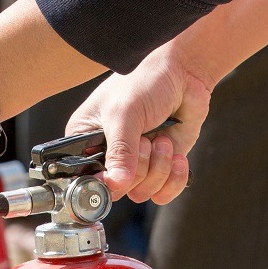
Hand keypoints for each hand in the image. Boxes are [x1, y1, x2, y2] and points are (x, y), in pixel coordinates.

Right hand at [66, 47, 212, 203]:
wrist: (183, 74)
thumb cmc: (145, 82)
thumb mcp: (125, 114)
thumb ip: (120, 151)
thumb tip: (116, 183)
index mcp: (86, 141)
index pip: (84, 180)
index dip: (101, 184)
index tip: (116, 177)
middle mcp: (108, 156)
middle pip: (118, 190)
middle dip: (139, 167)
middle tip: (145, 139)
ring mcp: (136, 163)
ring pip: (142, 192)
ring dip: (158, 169)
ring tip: (163, 139)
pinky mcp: (160, 166)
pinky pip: (163, 194)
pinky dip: (174, 180)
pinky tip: (178, 158)